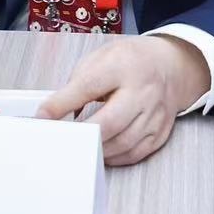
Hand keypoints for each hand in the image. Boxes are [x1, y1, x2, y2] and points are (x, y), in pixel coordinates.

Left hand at [35, 36, 209, 165]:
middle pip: (110, 122)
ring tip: (79, 148)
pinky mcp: (161, 132)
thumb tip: (57, 111)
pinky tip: (102, 152)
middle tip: (62, 141)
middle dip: (82, 135)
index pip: (88, 85)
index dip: (62, 103)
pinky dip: (114, 158)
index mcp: (123, 65)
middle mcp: (143, 90)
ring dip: (96, 150)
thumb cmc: (130, 61)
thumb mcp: (102, 56)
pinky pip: (135, 153)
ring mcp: (154, 113)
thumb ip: (79, 81)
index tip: (42, 117)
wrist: (171, 65)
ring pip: (122, 143)